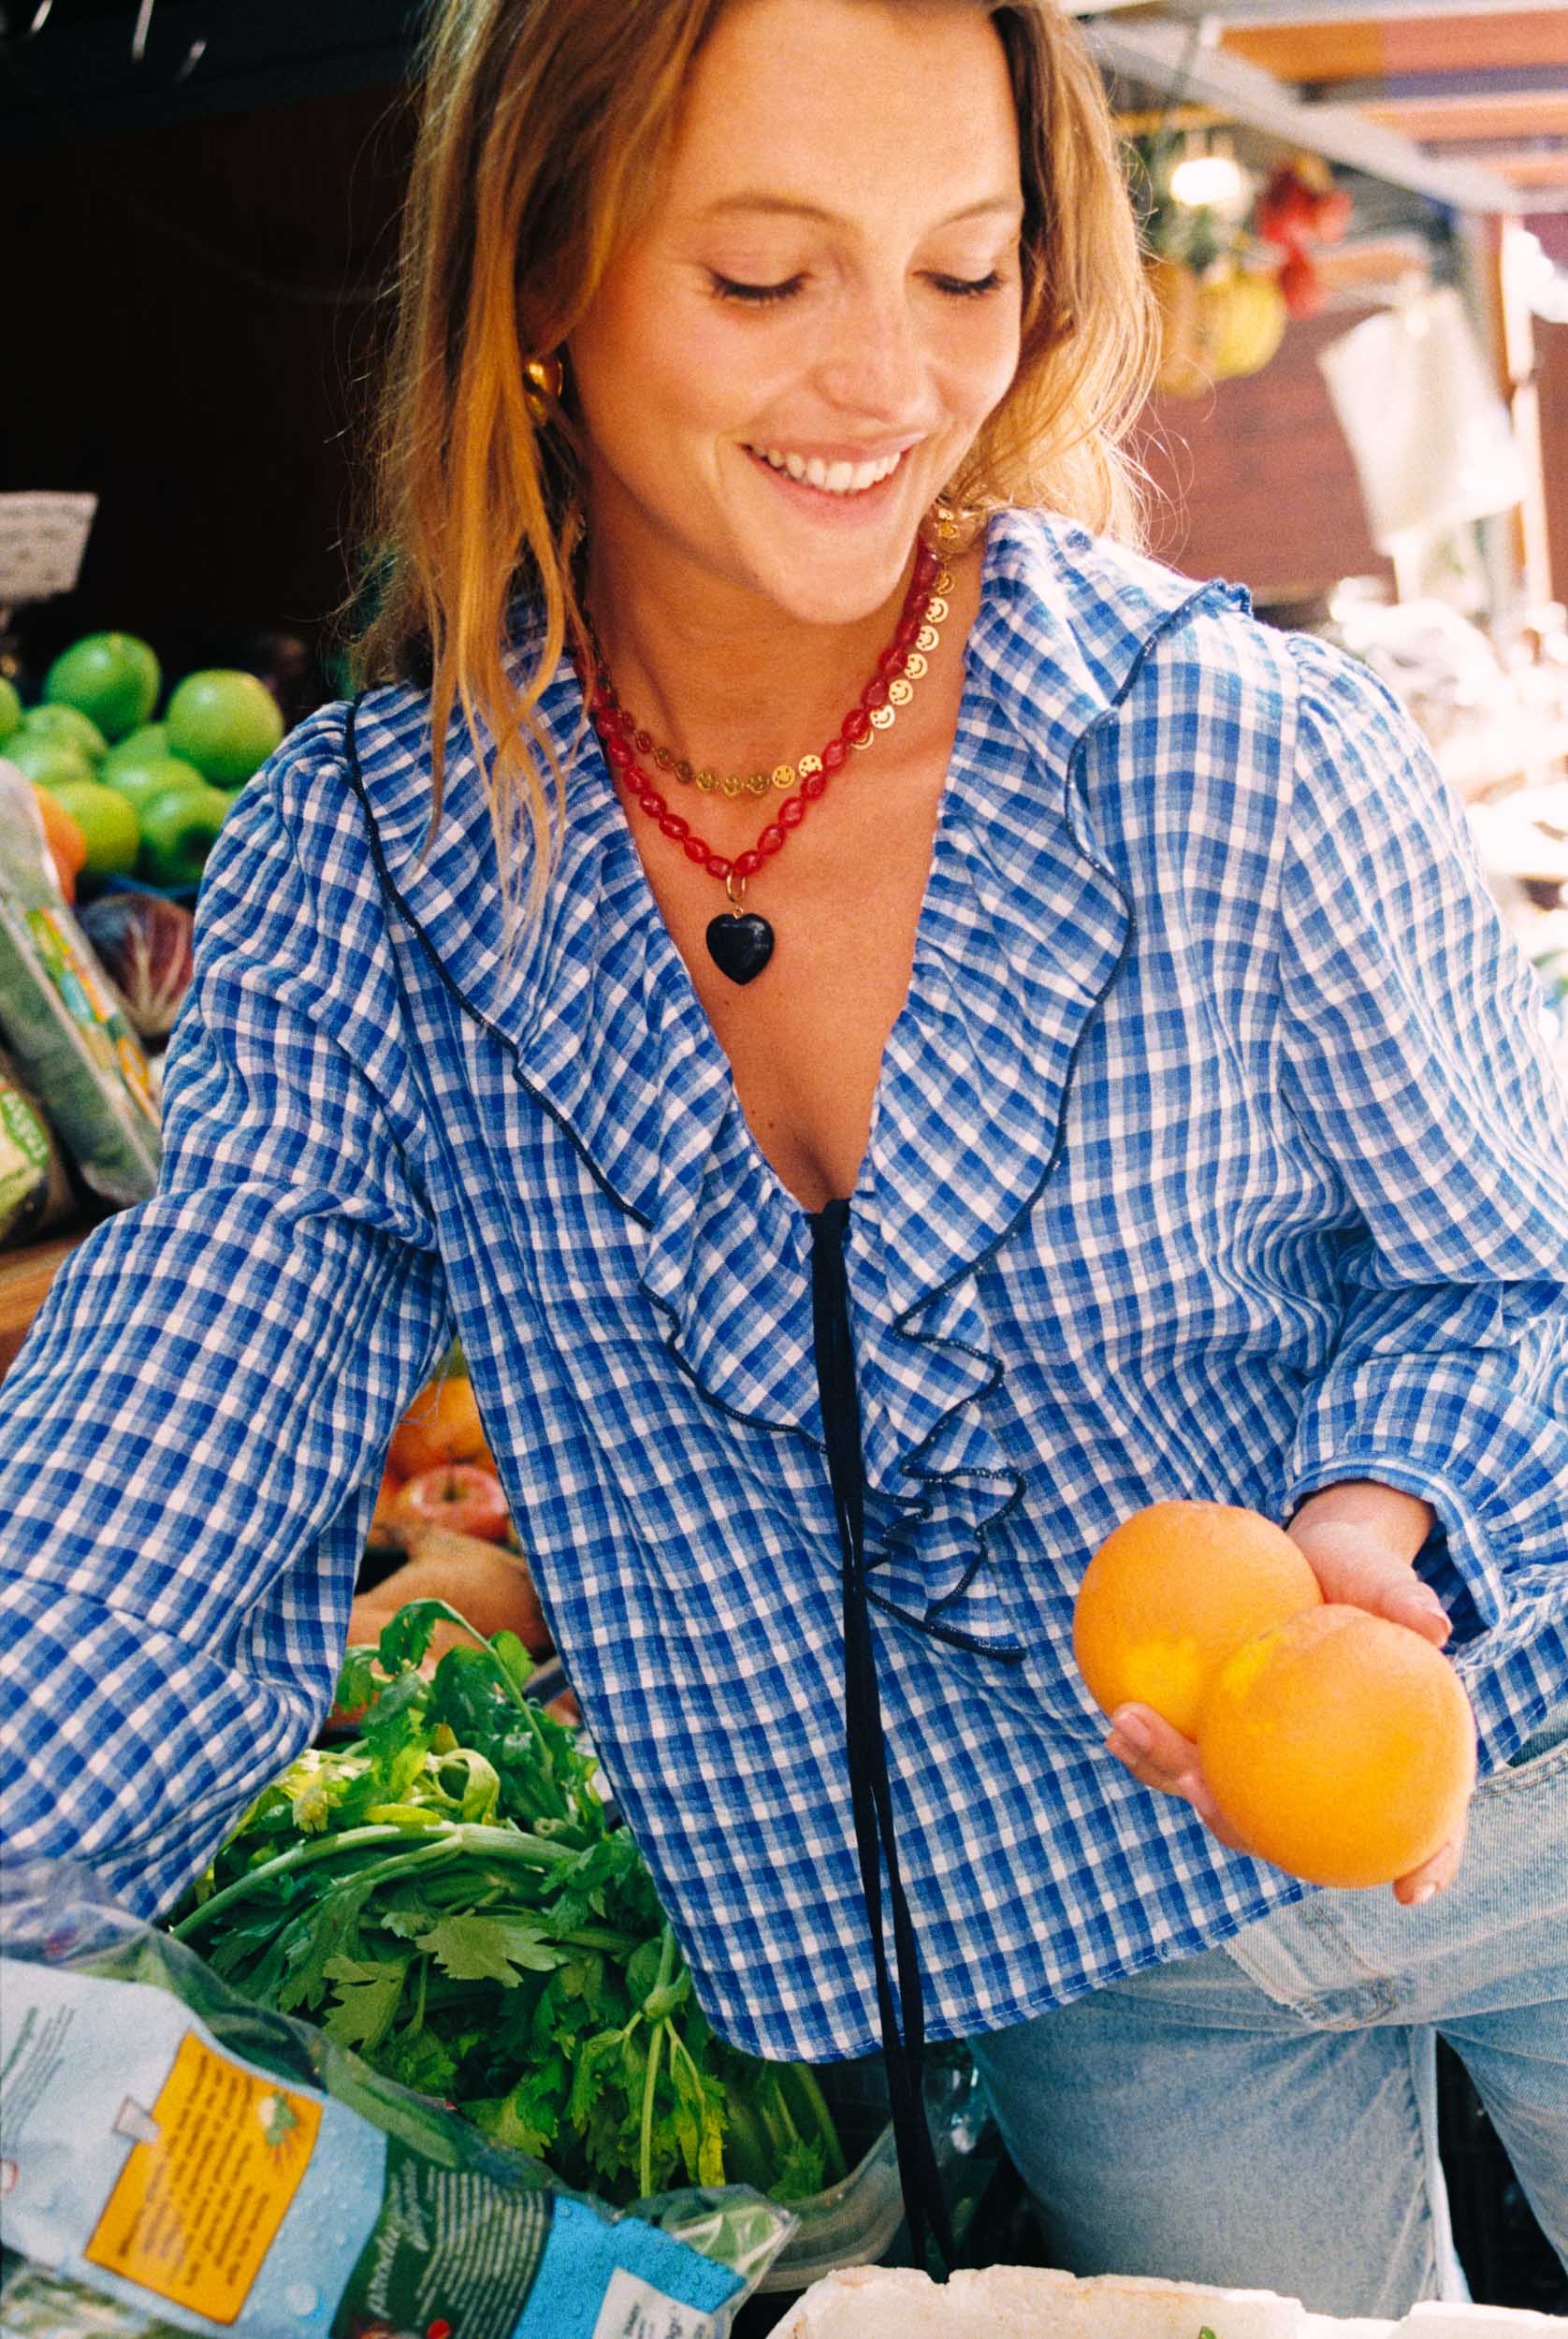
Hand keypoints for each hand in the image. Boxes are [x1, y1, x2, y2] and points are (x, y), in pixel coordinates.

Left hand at [1103, 1481, 1467, 1905]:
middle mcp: (1325, 1786)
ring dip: (1168, 1778)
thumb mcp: (1382, 1579)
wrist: (1310, 1563)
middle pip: (1286, 1832)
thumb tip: (1433, 1624)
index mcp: (1397, 1767)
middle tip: (1196, 1786)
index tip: (1410, 1889)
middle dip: (1232, 1822)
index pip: (1432, 1827)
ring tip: (1125, 1733)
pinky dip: (1149, 1743)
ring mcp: (1266, 1773)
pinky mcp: (1221, 1746)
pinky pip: (1185, 1752)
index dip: (1431, 1862)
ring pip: (1220, 1800)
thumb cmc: (1359, 1576)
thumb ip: (1403, 1601)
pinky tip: (1115, 1715)